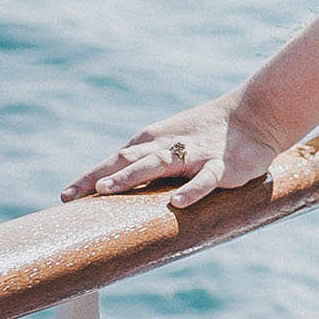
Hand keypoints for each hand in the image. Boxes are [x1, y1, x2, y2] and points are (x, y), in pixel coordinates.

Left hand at [61, 91, 284, 209]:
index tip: (65, 197)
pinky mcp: (221, 166)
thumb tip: (114, 197)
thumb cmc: (205, 135)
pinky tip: (177, 203)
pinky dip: (191, 190)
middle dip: (98, 178)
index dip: (88, 177)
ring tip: (106, 190)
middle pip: (126, 161)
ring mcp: (194, 155)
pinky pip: (205, 179)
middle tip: (73, 196)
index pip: (114, 160)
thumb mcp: (172, 147)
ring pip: (157, 165)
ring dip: (130, 176)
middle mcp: (167, 146)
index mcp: (152, 142)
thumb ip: (146, 167)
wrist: (253, 115)